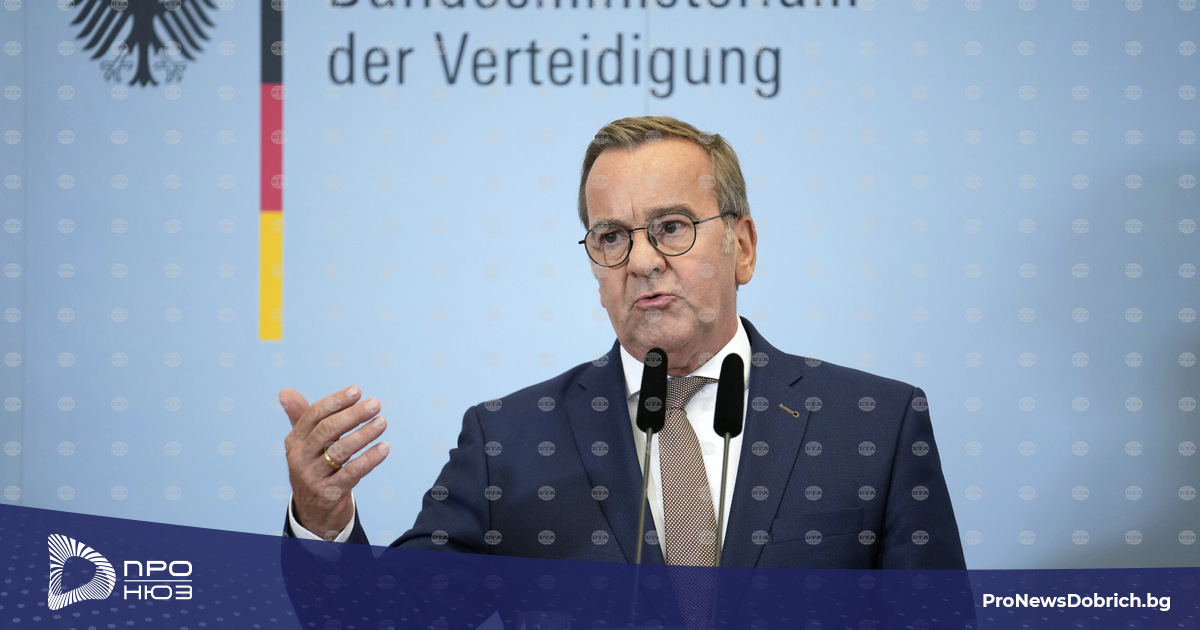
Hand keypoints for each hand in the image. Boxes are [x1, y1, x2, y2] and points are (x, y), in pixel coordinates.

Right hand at [280, 385, 389, 539]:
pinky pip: (352, 472)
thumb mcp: (304, 444)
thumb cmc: (314, 467)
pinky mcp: (329, 493)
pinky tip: (384, 448)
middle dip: (353, 415)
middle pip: (327, 430)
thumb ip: (300, 417)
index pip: (313, 415)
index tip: (357, 391)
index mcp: (294, 441)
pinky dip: (369, 459)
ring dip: (364, 434)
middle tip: (375, 404)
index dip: (336, 402)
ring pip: (340, 451)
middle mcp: (299, 458)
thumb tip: (285, 392)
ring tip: (382, 422)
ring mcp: (313, 477)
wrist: (313, 511)